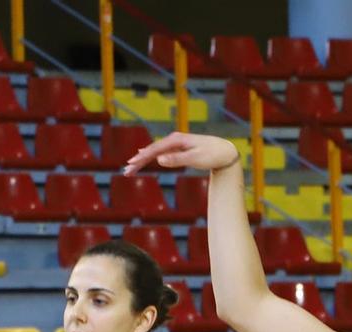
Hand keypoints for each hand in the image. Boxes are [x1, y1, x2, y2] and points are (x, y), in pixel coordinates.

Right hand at [123, 132, 239, 175]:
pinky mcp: (178, 148)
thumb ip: (177, 159)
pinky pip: (160, 152)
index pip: (155, 150)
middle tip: (126, 171)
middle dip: (138, 161)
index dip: (142, 158)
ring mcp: (176, 143)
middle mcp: (174, 139)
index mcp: (176, 140)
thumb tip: (159, 160)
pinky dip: (150, 156)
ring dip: (142, 160)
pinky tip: (143, 157)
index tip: (131, 165)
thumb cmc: (212, 155)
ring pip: (155, 152)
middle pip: (152, 150)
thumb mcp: (195, 158)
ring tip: (130, 168)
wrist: (225, 151)